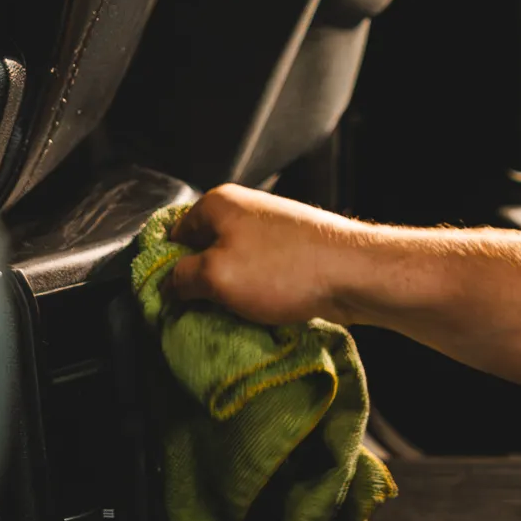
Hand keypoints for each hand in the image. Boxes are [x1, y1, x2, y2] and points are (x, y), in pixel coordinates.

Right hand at [164, 183, 361, 326]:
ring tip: (232, 317)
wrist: (352, 273)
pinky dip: (255, 296)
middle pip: (205, 251)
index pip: (174, 235)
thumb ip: (182, 278)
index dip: (168, 268)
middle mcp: (245, 210)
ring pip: (234, 267)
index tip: (169, 298)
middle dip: (201, 283)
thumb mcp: (215, 275)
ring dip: (230, 294)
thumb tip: (170, 284)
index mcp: (219, 203)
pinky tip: (259, 314)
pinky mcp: (292, 253)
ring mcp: (272, 231)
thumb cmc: (283, 269)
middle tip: (200, 312)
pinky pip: (260, 276)